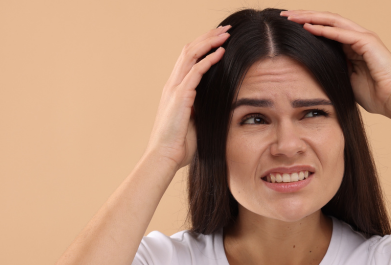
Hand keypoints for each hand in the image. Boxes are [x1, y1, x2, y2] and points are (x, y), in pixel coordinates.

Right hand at [145, 25, 230, 169]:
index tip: (220, 40)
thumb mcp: (196, 121)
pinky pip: (195, 71)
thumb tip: (220, 104)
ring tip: (225, 34)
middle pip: (189, 50)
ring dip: (209, 42)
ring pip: (191, 55)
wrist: (164, 157)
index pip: (188, 59)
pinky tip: (221, 52)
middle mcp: (172, 84)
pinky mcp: (179, 96)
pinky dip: (209, 59)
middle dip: (208, 37)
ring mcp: (174, 89)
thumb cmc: (180, 145)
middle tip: (225, 30)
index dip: (203, 46)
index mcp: (175, 90)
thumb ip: (203, 108)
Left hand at [280, 10, 390, 117]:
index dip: (307, 24)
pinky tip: (308, 27)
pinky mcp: (368, 42)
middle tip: (285, 14)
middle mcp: (358, 36)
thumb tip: (314, 70)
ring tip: (292, 16)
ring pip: (332, 20)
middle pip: (327, 19)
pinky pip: (341, 33)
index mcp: (353, 45)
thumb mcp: (347, 80)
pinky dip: (324, 29)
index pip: (326, 28)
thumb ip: (334, 69)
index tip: (287, 26)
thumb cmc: (375, 95)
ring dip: (311, 17)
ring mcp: (364, 37)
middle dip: (305, 15)